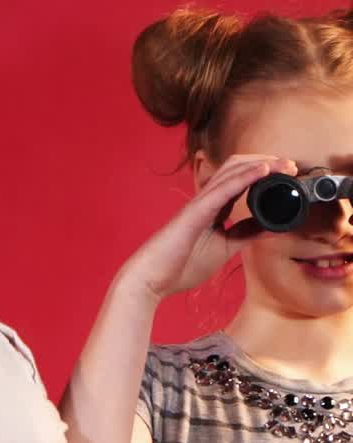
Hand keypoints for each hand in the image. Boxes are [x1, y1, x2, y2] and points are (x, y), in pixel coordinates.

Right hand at [122, 152, 296, 300]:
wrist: (151, 280)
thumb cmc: (180, 266)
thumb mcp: (224, 249)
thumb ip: (245, 234)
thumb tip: (271, 226)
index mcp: (212, 209)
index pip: (240, 180)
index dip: (265, 173)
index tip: (288, 175)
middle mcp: (206, 200)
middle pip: (237, 167)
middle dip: (267, 162)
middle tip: (292, 166)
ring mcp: (199, 204)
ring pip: (232, 171)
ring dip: (262, 164)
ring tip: (285, 164)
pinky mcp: (195, 212)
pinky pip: (223, 188)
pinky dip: (245, 176)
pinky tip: (264, 170)